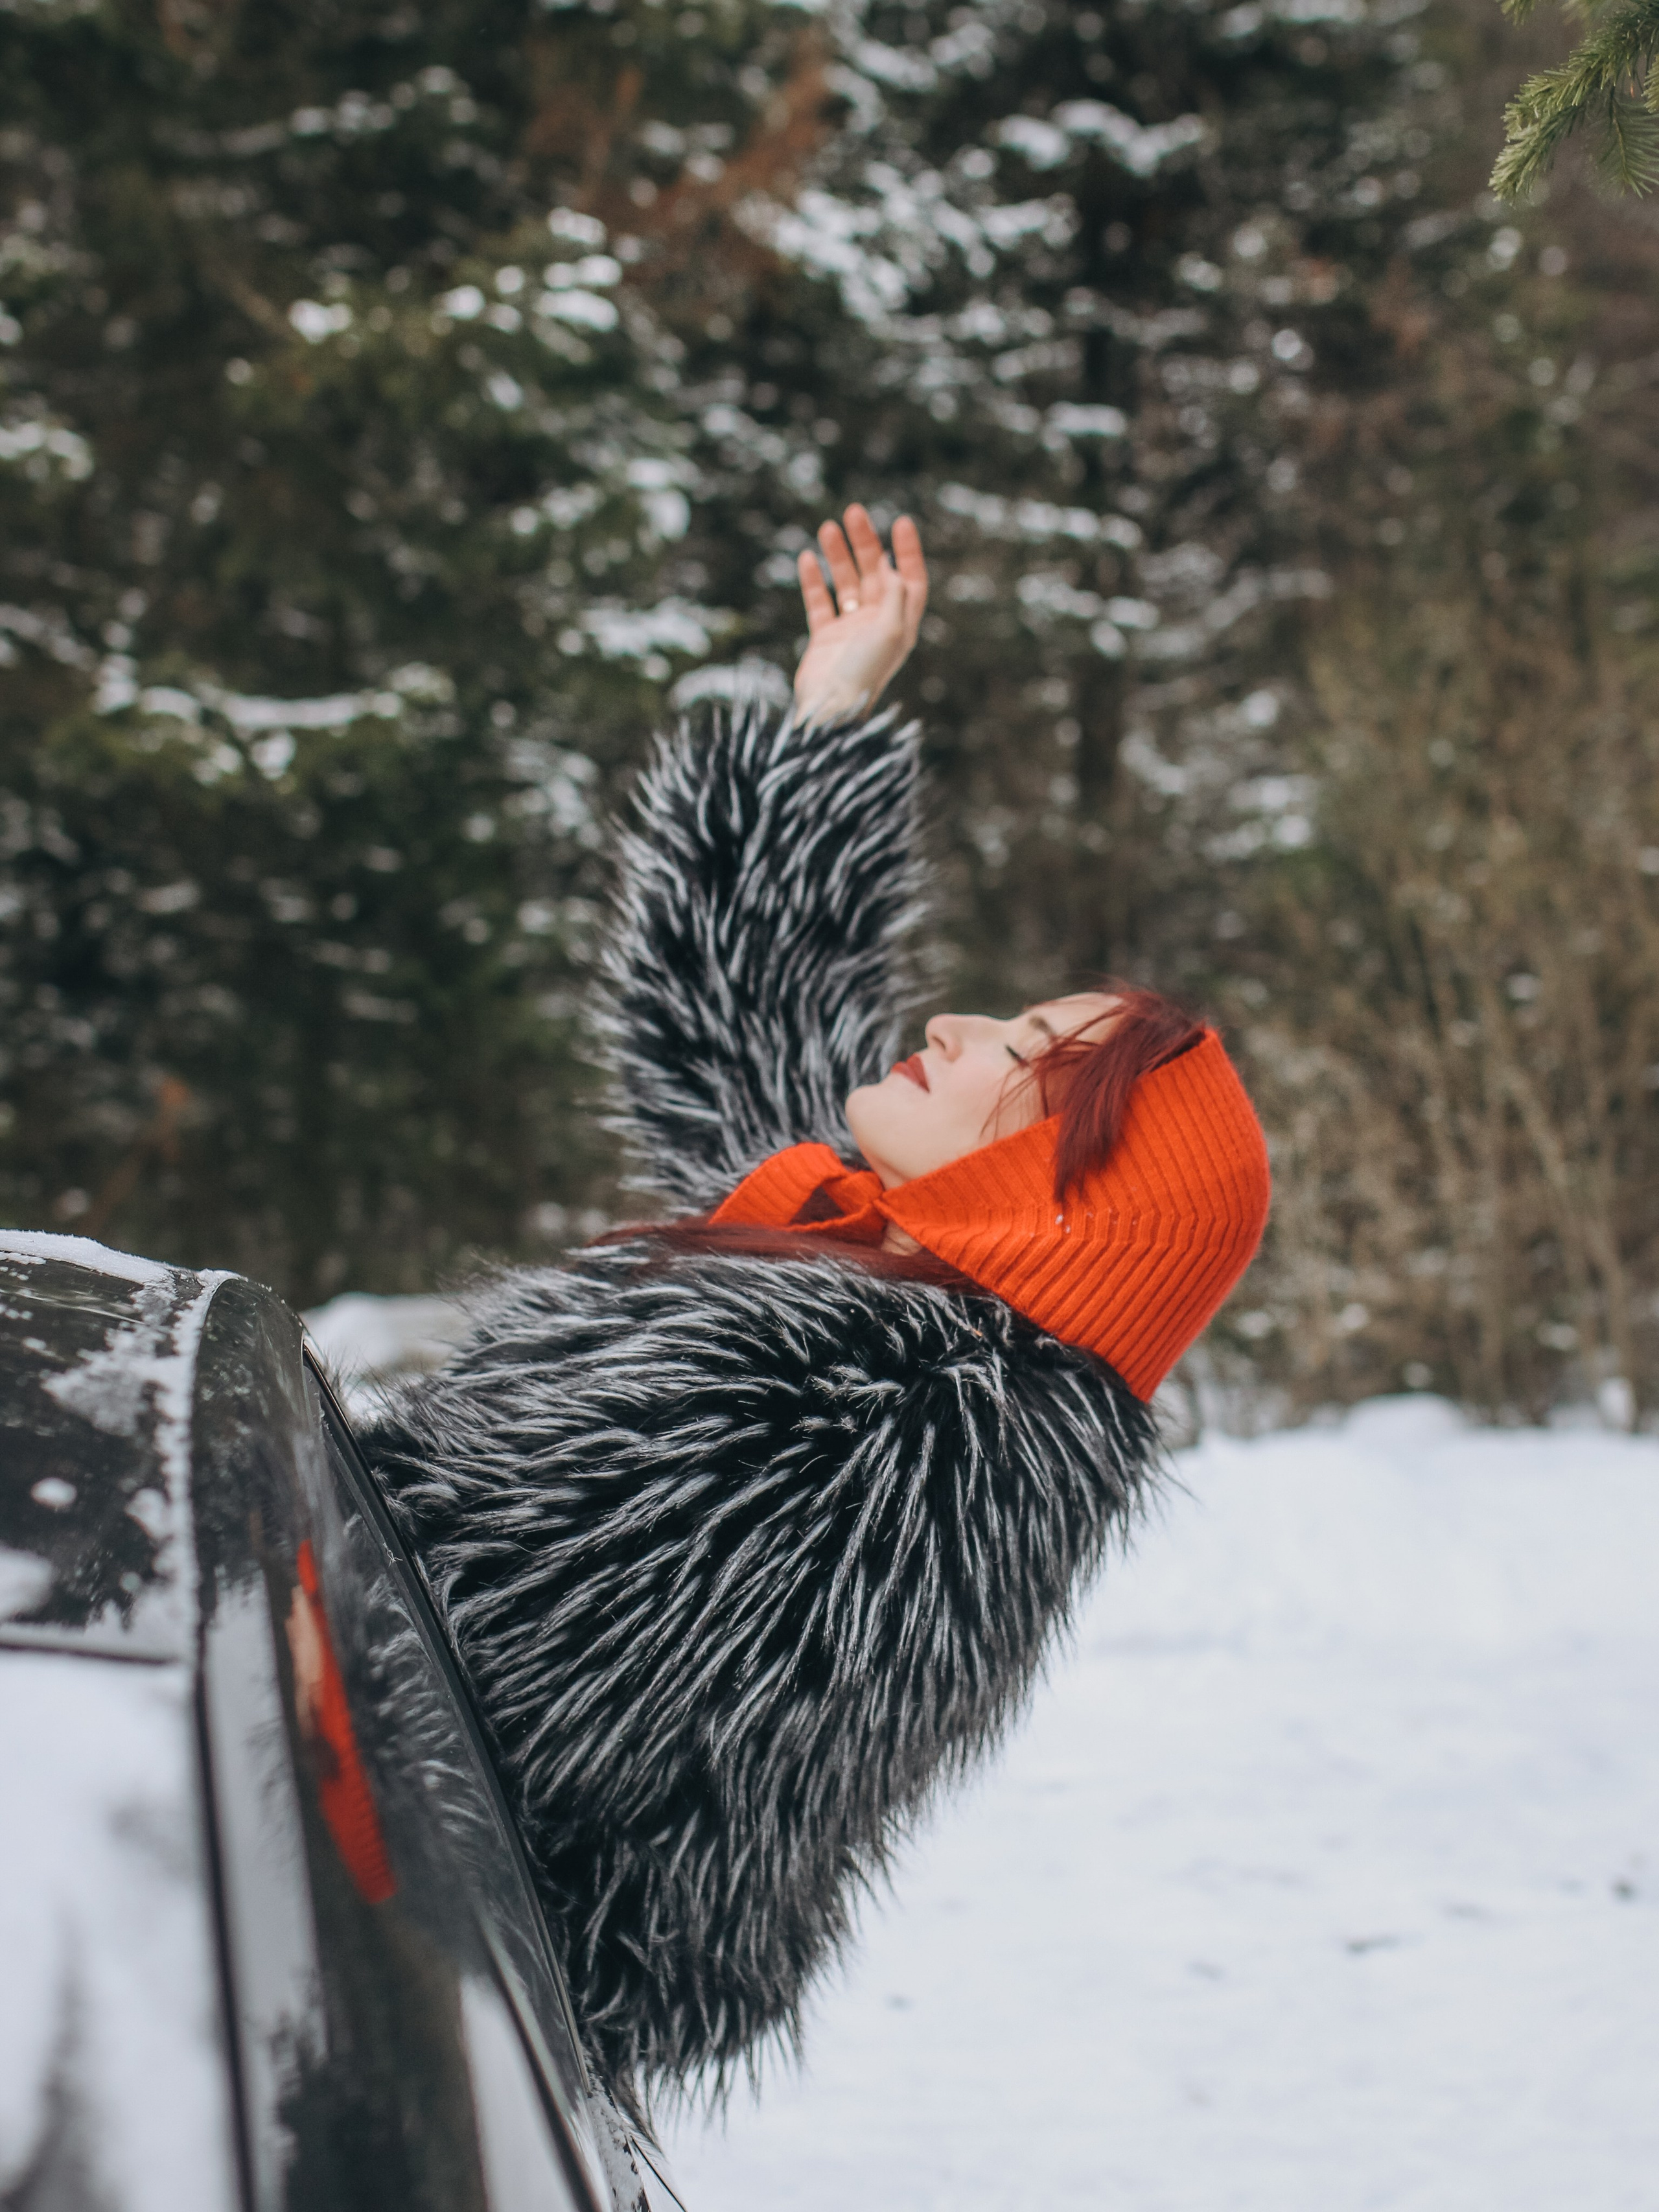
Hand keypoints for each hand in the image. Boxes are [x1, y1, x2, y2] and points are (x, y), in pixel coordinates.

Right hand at [793, 505, 927, 725]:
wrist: (829, 708)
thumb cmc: (865, 673)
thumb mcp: (890, 630)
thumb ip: (893, 594)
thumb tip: (889, 563)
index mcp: (902, 625)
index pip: (910, 580)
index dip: (909, 551)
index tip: (901, 522)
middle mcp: (878, 625)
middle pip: (876, 574)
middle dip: (866, 543)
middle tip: (853, 512)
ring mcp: (851, 631)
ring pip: (847, 583)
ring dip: (839, 556)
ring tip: (827, 527)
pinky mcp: (825, 638)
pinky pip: (820, 602)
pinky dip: (814, 580)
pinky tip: (808, 557)